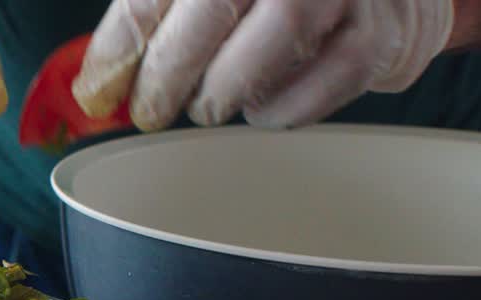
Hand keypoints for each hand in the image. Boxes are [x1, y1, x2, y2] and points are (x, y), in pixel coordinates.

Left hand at [72, 0, 454, 131]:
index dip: (120, 44)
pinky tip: (261, 106)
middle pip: (213, 5)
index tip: (99, 89)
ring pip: (272, 39)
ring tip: (209, 103)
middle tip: (152, 109)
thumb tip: (98, 80)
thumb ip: (158, 15)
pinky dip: (280, 107)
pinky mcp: (382, 30)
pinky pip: (326, 78)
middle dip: (168, 74)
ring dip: (225, 88)